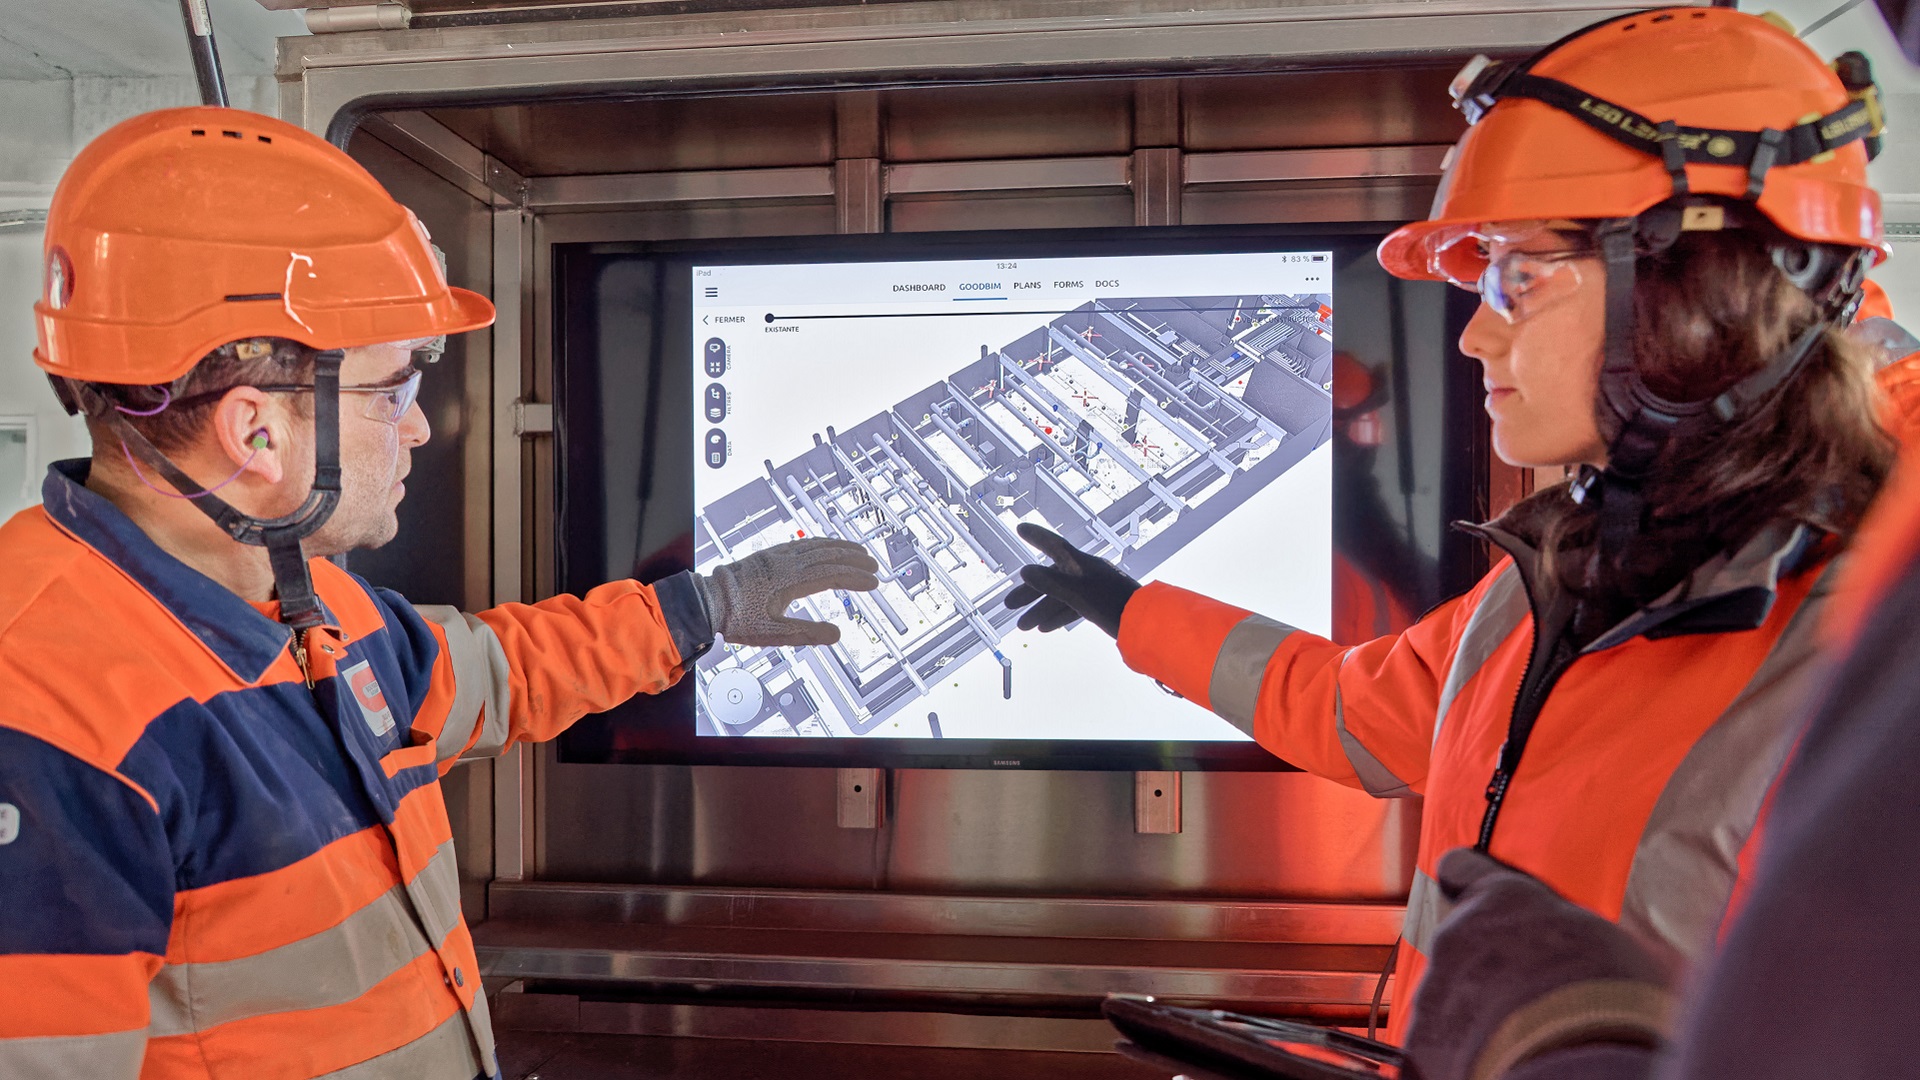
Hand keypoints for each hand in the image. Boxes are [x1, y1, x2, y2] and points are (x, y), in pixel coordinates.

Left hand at [698, 538, 879, 646]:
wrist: (707, 601)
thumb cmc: (737, 618)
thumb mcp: (772, 634)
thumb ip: (806, 633)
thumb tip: (837, 635)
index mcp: (790, 580)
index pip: (832, 575)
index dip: (855, 579)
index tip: (873, 583)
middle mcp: (786, 562)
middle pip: (828, 556)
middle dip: (854, 560)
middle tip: (874, 565)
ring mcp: (777, 556)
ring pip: (815, 545)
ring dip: (840, 547)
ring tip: (857, 551)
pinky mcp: (768, 555)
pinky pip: (801, 543)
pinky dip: (820, 543)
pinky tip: (823, 546)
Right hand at [1001, 523, 1140, 637]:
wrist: (1145, 623)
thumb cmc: (1111, 604)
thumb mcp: (1077, 594)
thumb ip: (1050, 583)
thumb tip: (1025, 571)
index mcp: (1081, 564)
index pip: (1054, 545)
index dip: (1036, 536)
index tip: (1021, 528)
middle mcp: (1086, 573)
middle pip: (1052, 578)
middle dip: (1029, 592)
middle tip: (1008, 604)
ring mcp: (1093, 589)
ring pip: (1061, 597)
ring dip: (1041, 610)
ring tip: (1022, 626)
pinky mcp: (1100, 606)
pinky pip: (1073, 608)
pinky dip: (1058, 616)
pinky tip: (1045, 628)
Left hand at [1405, 849, 1674, 1079]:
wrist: (1577, 1063)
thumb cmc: (1609, 998)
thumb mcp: (1604, 943)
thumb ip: (1564, 933)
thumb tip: (1573, 948)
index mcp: (1503, 899)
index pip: (1461, 867)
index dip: (1468, 884)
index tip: (1479, 904)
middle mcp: (1458, 934)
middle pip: (1459, 944)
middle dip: (1485, 967)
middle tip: (1527, 999)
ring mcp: (1436, 986)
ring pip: (1448, 994)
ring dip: (1474, 1013)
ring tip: (1522, 1040)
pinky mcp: (1422, 1038)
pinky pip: (1436, 1041)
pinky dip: (1460, 1053)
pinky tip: (1499, 1064)